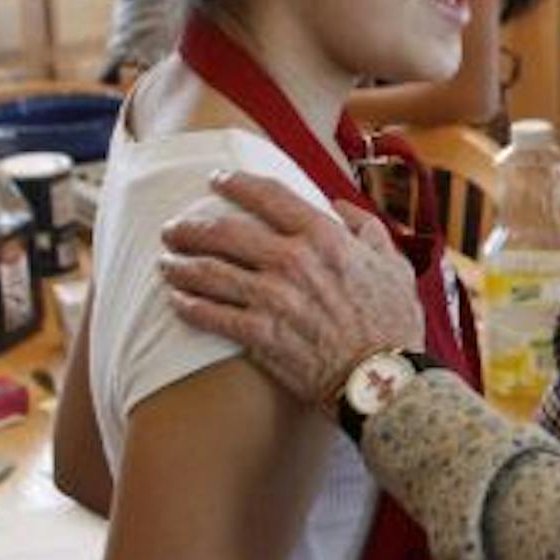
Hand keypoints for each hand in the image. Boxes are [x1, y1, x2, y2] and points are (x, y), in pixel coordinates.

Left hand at [160, 170, 426, 405]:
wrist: (386, 380)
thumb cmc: (394, 322)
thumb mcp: (394, 264)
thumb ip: (366, 228)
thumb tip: (338, 206)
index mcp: (325, 237)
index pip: (269, 195)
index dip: (236, 182)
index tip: (216, 179)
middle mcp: (294, 260)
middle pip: (224, 231)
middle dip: (191, 226)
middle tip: (173, 228)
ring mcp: (273, 298)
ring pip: (209, 272)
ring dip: (180, 265)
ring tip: (165, 263)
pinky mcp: (260, 336)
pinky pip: (211, 315)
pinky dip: (188, 306)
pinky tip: (176, 301)